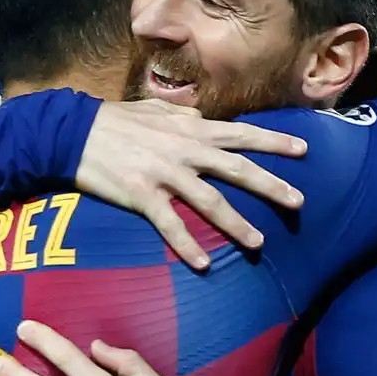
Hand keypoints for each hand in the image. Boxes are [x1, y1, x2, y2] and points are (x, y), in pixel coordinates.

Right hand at [73, 99, 305, 267]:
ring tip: (258, 243)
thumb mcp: (155, 110)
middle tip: (299, 202)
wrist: (73, 134)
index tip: (304, 150)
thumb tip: (203, 118)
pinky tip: (201, 265)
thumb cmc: (114, 120)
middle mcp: (185, 151)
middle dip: (271, 186)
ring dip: (236, 224)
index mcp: (191, 129)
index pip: (241, 134)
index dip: (274, 141)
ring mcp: (165, 175)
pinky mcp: (142, 196)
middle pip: (237, 170)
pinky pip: (169, 225)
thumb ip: (183, 115)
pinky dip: (186, 246)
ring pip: (210, 203)